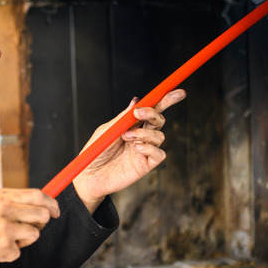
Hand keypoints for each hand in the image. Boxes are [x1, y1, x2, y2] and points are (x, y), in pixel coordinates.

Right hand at [0, 188, 59, 267]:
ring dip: (22, 241)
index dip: (50, 203)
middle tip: (28, 231)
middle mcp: (4, 208)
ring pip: (34, 235)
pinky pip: (18, 253)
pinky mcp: (3, 246)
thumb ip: (3, 202)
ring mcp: (5, 227)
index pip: (36, 194)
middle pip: (42, 214)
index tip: (55, 211)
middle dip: (40, 224)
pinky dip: (6, 255)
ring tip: (2, 242)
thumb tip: (28, 204)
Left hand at [72, 89, 186, 212]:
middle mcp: (141, 136)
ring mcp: (145, 150)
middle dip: (153, 113)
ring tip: (126, 137)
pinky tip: (137, 148)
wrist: (90, 175)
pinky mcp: (146, 164)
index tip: (177, 92)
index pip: (152, 109)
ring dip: (144, 133)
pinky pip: (159, 154)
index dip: (165, 100)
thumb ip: (123, 118)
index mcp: (132, 125)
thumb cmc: (96, 152)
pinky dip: (150, 148)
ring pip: (159, 136)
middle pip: (159, 120)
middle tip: (138, 114)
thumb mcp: (107, 130)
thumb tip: (136, 101)